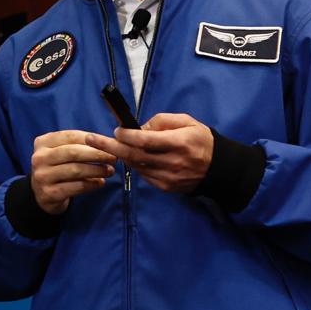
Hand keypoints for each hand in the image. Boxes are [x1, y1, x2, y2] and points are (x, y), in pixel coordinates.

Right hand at [30, 130, 116, 214]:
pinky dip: (92, 184)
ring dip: (96, 169)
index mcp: (42, 142)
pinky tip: (101, 182)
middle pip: (73, 152)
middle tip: (113, 157)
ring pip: (76, 170)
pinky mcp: (50, 193)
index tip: (109, 143)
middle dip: (96, 154)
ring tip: (109, 170)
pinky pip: (77, 187)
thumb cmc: (58, 168)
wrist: (42, 194)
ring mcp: (43, 176)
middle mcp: (39, 158)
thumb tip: (106, 142)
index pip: (70, 136)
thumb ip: (78, 145)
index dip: (92, 139)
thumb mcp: (61, 152)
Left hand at [88, 113, 213, 192]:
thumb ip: (161, 121)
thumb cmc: (201, 140)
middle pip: (135, 156)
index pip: (146, 140)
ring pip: (136, 167)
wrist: (220, 169)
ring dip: (120, 156)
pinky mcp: (167, 187)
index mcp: (179, 143)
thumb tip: (138, 127)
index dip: (127, 136)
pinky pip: (144, 175)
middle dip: (110, 147)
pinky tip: (129, 157)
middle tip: (91, 139)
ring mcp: (169, 177)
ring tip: (107, 146)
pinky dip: (134, 165)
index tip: (115, 130)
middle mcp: (173, 162)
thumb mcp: (186, 121)